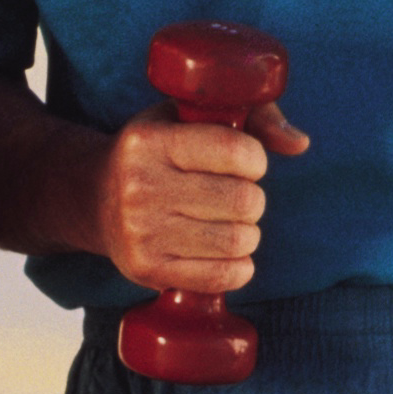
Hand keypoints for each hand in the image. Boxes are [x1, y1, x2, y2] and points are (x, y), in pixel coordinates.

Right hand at [96, 95, 307, 293]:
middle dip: (252, 200)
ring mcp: (141, 232)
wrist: (93, 199)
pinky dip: (238, 267)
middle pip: (243, 201)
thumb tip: (299, 144)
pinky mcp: (146, 269)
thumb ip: (251, 117)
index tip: (245, 163)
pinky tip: (226, 254)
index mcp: (151, 141)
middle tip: (236, 198)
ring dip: (247, 234)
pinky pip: (221, 277)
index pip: (234, 151)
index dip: (255, 159)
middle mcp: (141, 186)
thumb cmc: (158, 152)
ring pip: (236, 241)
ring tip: (230, 225)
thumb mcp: (188, 117)